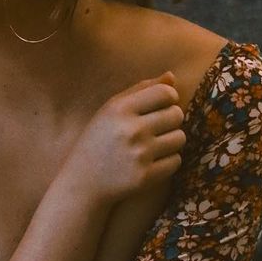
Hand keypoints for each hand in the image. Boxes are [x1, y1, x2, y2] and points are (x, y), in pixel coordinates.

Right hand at [61, 71, 185, 206]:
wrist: (82, 183)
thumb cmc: (98, 141)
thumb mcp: (111, 110)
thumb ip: (141, 90)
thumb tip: (171, 77)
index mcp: (120, 109)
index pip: (165, 93)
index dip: (170, 97)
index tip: (163, 106)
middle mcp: (131, 130)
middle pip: (176, 115)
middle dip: (172, 119)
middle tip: (158, 127)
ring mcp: (139, 155)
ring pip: (179, 138)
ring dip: (172, 141)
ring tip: (155, 145)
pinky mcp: (145, 177)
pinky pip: (175, 161)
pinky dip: (168, 161)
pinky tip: (153, 161)